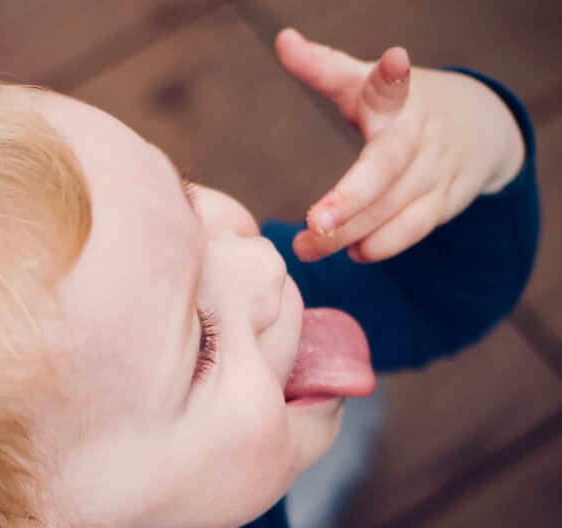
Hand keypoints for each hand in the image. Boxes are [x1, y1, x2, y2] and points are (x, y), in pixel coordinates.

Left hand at [274, 28, 525, 262]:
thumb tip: (283, 40)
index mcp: (397, 99)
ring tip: (307, 247)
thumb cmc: (402, 105)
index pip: (393, 84)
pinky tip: (354, 254)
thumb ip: (323, 68)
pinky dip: (382, 245)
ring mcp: (435, 171)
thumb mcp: (366, 83)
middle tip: (314, 223)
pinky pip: (413, 229)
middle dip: (351, 198)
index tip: (395, 60)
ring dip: (349, 233)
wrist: (478, 125)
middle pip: (385, 169)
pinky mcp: (444, 203)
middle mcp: (419, 134)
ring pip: (391, 208)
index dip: (392, 74)